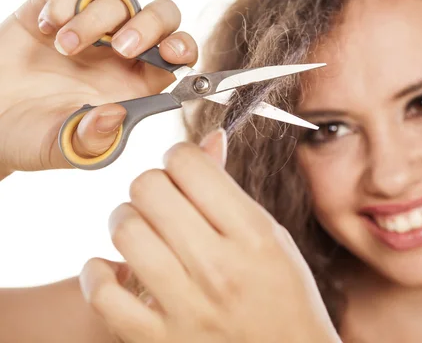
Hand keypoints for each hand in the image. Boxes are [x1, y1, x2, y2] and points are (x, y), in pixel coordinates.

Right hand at [0, 0, 196, 171]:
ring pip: (118, 0)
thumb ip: (95, 138)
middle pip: (161, 17)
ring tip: (64, 48)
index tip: (171, 53)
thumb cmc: (36, 137)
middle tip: (120, 47)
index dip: (182, 48)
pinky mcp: (58, 11)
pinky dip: (65, 3)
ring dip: (94, 21)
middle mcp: (122, 52)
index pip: (177, 55)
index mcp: (139, 83)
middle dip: (149, 24)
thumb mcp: (68, 148)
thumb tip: (115, 116)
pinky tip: (46, 30)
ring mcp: (92, 29)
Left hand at [79, 129, 340, 342]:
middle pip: (149, 189)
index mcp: (253, 235)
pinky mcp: (159, 341)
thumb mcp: (272, 237)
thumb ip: (232, 191)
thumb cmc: (285, 297)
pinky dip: (98, 274)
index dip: (180, 157)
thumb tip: (209, 137)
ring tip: (142, 230)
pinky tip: (115, 268)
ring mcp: (187, 308)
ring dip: (127, 221)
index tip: (182, 168)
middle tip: (163, 200)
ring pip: (124, 231)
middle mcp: (219, 268)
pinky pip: (103, 296)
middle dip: (152, 185)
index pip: (190, 164)